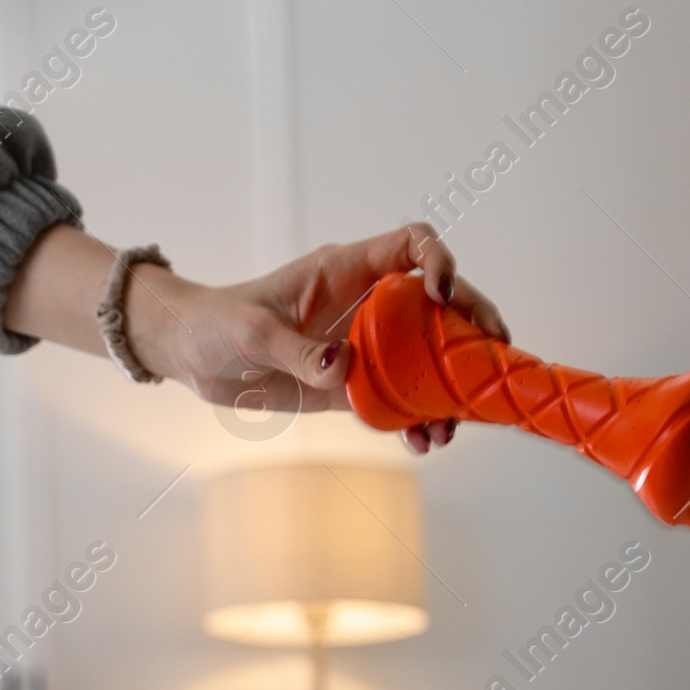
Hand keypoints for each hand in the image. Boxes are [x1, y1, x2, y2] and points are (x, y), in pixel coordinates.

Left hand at [6, 221, 508, 452]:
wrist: (195, 357)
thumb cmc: (216, 325)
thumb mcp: (248, 333)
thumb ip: (293, 349)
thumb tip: (341, 368)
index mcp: (347, 270)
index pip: (411, 244)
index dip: (438, 263)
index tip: (442, 299)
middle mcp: (368, 304)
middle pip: (441, 304)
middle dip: (473, 329)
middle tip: (493, 362)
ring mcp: (367, 347)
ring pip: (430, 358)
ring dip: (451, 389)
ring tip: (452, 426)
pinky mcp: (356, 387)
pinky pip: (401, 401)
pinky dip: (419, 422)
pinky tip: (423, 444)